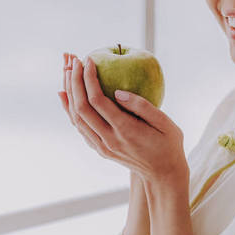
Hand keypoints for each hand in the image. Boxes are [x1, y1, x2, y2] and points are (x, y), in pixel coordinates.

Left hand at [57, 52, 188, 185]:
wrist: (163, 175)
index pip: (98, 101)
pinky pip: (79, 127)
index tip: (89, 60)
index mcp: (126, 130)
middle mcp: (109, 140)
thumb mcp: (165, 123)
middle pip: (81, 108)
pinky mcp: (99, 149)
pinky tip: (65, 94)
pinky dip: (69, 109)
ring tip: (66, 72)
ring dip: (69, 94)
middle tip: (73, 61)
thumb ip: (142, 106)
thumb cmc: (168, 145)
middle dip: (74, 82)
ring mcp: (102, 146)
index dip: (89, 78)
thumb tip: (118, 91)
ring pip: (76, 118)